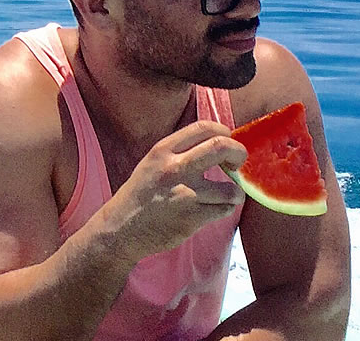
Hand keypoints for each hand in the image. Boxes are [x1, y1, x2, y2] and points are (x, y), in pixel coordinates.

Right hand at [93, 121, 246, 258]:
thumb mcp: (152, 164)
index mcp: (162, 151)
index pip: (204, 128)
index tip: (227, 142)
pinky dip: (225, 209)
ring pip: (230, 188)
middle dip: (239, 153)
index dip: (224, 132)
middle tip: (238, 163)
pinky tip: (213, 210)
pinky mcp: (191, 218)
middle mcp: (174, 169)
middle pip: (221, 147)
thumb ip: (180, 152)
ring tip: (225, 196)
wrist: (120, 230)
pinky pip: (224, 209)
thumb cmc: (141, 196)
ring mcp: (184, 195)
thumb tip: (219, 143)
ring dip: (234, 193)